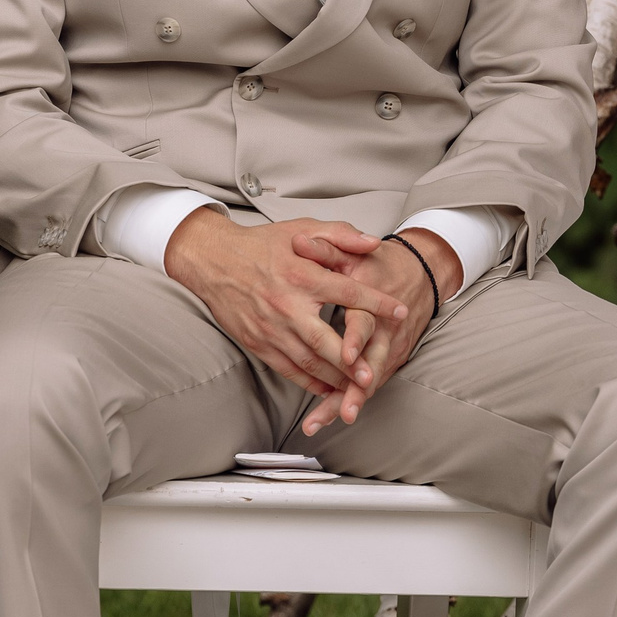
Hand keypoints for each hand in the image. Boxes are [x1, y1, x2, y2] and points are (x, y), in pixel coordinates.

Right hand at [163, 210, 407, 396]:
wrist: (214, 260)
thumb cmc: (263, 244)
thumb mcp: (304, 228)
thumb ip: (341, 235)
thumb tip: (373, 243)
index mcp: (303, 275)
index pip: (348, 291)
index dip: (377, 303)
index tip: (401, 311)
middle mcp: (287, 305)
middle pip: (325, 339)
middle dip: (350, 361)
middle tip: (373, 374)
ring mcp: (271, 327)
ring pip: (307, 360)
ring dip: (332, 377)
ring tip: (356, 388)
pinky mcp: (257, 342)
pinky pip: (287, 368)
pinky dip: (307, 381)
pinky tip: (325, 387)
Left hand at [293, 228, 462, 436]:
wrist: (421, 272)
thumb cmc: (381, 263)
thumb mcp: (354, 250)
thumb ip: (327, 247)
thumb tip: (300, 243)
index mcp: (373, 298)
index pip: (365, 320)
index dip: (357, 338)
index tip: (346, 354)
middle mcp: (384, 327)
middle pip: (373, 361)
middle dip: (357, 386)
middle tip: (345, 407)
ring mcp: (389, 345)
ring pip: (372, 377)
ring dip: (354, 399)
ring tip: (337, 418)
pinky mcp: (388, 358)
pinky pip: (371, 381)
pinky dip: (355, 398)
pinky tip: (337, 415)